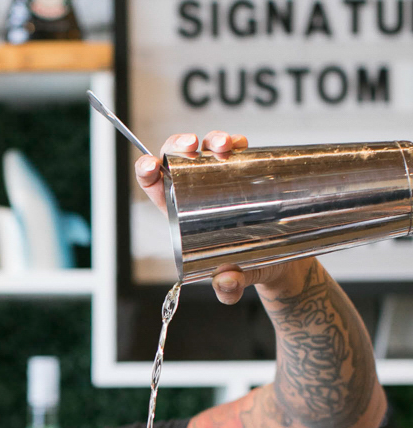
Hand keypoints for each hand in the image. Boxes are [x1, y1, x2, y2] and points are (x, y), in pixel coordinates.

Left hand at [134, 129, 271, 305]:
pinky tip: (239, 145)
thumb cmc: (247, 269)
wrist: (282, 263)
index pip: (156, 188)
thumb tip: (226, 281)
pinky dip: (236, 142)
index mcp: (180, 214)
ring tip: (224, 145)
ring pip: (205, 149)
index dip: (147, 172)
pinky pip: (234, 150)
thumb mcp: (237, 282)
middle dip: (178, 145)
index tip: (151, 167)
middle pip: (177, 159)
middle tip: (192, 146)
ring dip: (211, 139)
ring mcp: (220, 179)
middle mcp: (196, 192)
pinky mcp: (244, 172)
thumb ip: (229, 288)